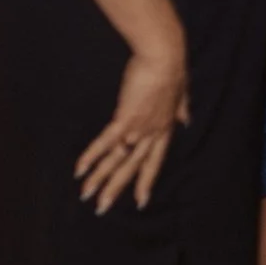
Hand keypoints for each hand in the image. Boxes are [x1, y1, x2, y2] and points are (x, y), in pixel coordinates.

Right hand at [75, 44, 187, 213]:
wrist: (165, 56)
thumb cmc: (172, 70)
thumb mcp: (181, 93)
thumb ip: (182, 109)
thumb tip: (186, 120)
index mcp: (165, 129)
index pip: (154, 162)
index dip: (146, 181)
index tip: (141, 201)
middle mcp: (153, 133)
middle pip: (132, 167)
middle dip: (115, 188)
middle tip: (101, 208)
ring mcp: (140, 127)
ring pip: (118, 159)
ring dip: (99, 178)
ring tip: (86, 196)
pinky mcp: (126, 118)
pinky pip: (106, 142)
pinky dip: (91, 156)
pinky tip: (79, 170)